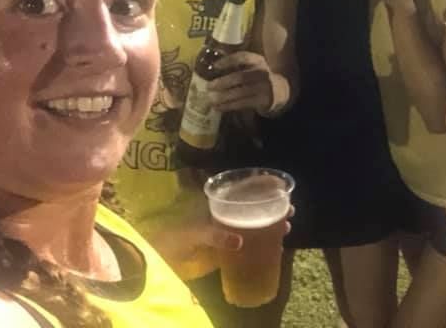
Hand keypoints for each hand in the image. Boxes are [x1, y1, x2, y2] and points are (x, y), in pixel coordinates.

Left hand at [151, 199, 295, 280]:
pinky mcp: (221, 246)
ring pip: (251, 222)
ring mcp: (223, 229)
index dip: (263, 189)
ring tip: (285, 229)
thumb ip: (215, 235)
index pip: (244, 189)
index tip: (282, 192)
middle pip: (251, 205)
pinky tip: (271, 246)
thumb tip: (240, 239)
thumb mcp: (193, 232)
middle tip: (289, 212)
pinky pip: (246, 240)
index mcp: (215, 201)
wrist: (155, 255)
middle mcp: (222, 211)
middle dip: (270, 207)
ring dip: (267, 224)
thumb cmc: (172, 237)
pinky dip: (259, 242)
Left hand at [207, 51, 274, 112]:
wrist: (279, 90)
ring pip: (241, 92)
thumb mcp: (252, 67)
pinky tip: (218, 107)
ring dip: (224, 96)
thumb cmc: (257, 77)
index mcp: (257, 60)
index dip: (228, 61)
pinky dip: (229, 106)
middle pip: (241, 77)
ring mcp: (264, 87)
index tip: (214, 66)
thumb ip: (237, 66)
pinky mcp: (262, 100)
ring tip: (210, 99)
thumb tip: (211, 70)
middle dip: (223, 82)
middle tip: (209, 86)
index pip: (243, 57)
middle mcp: (262, 72)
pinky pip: (243, 103)